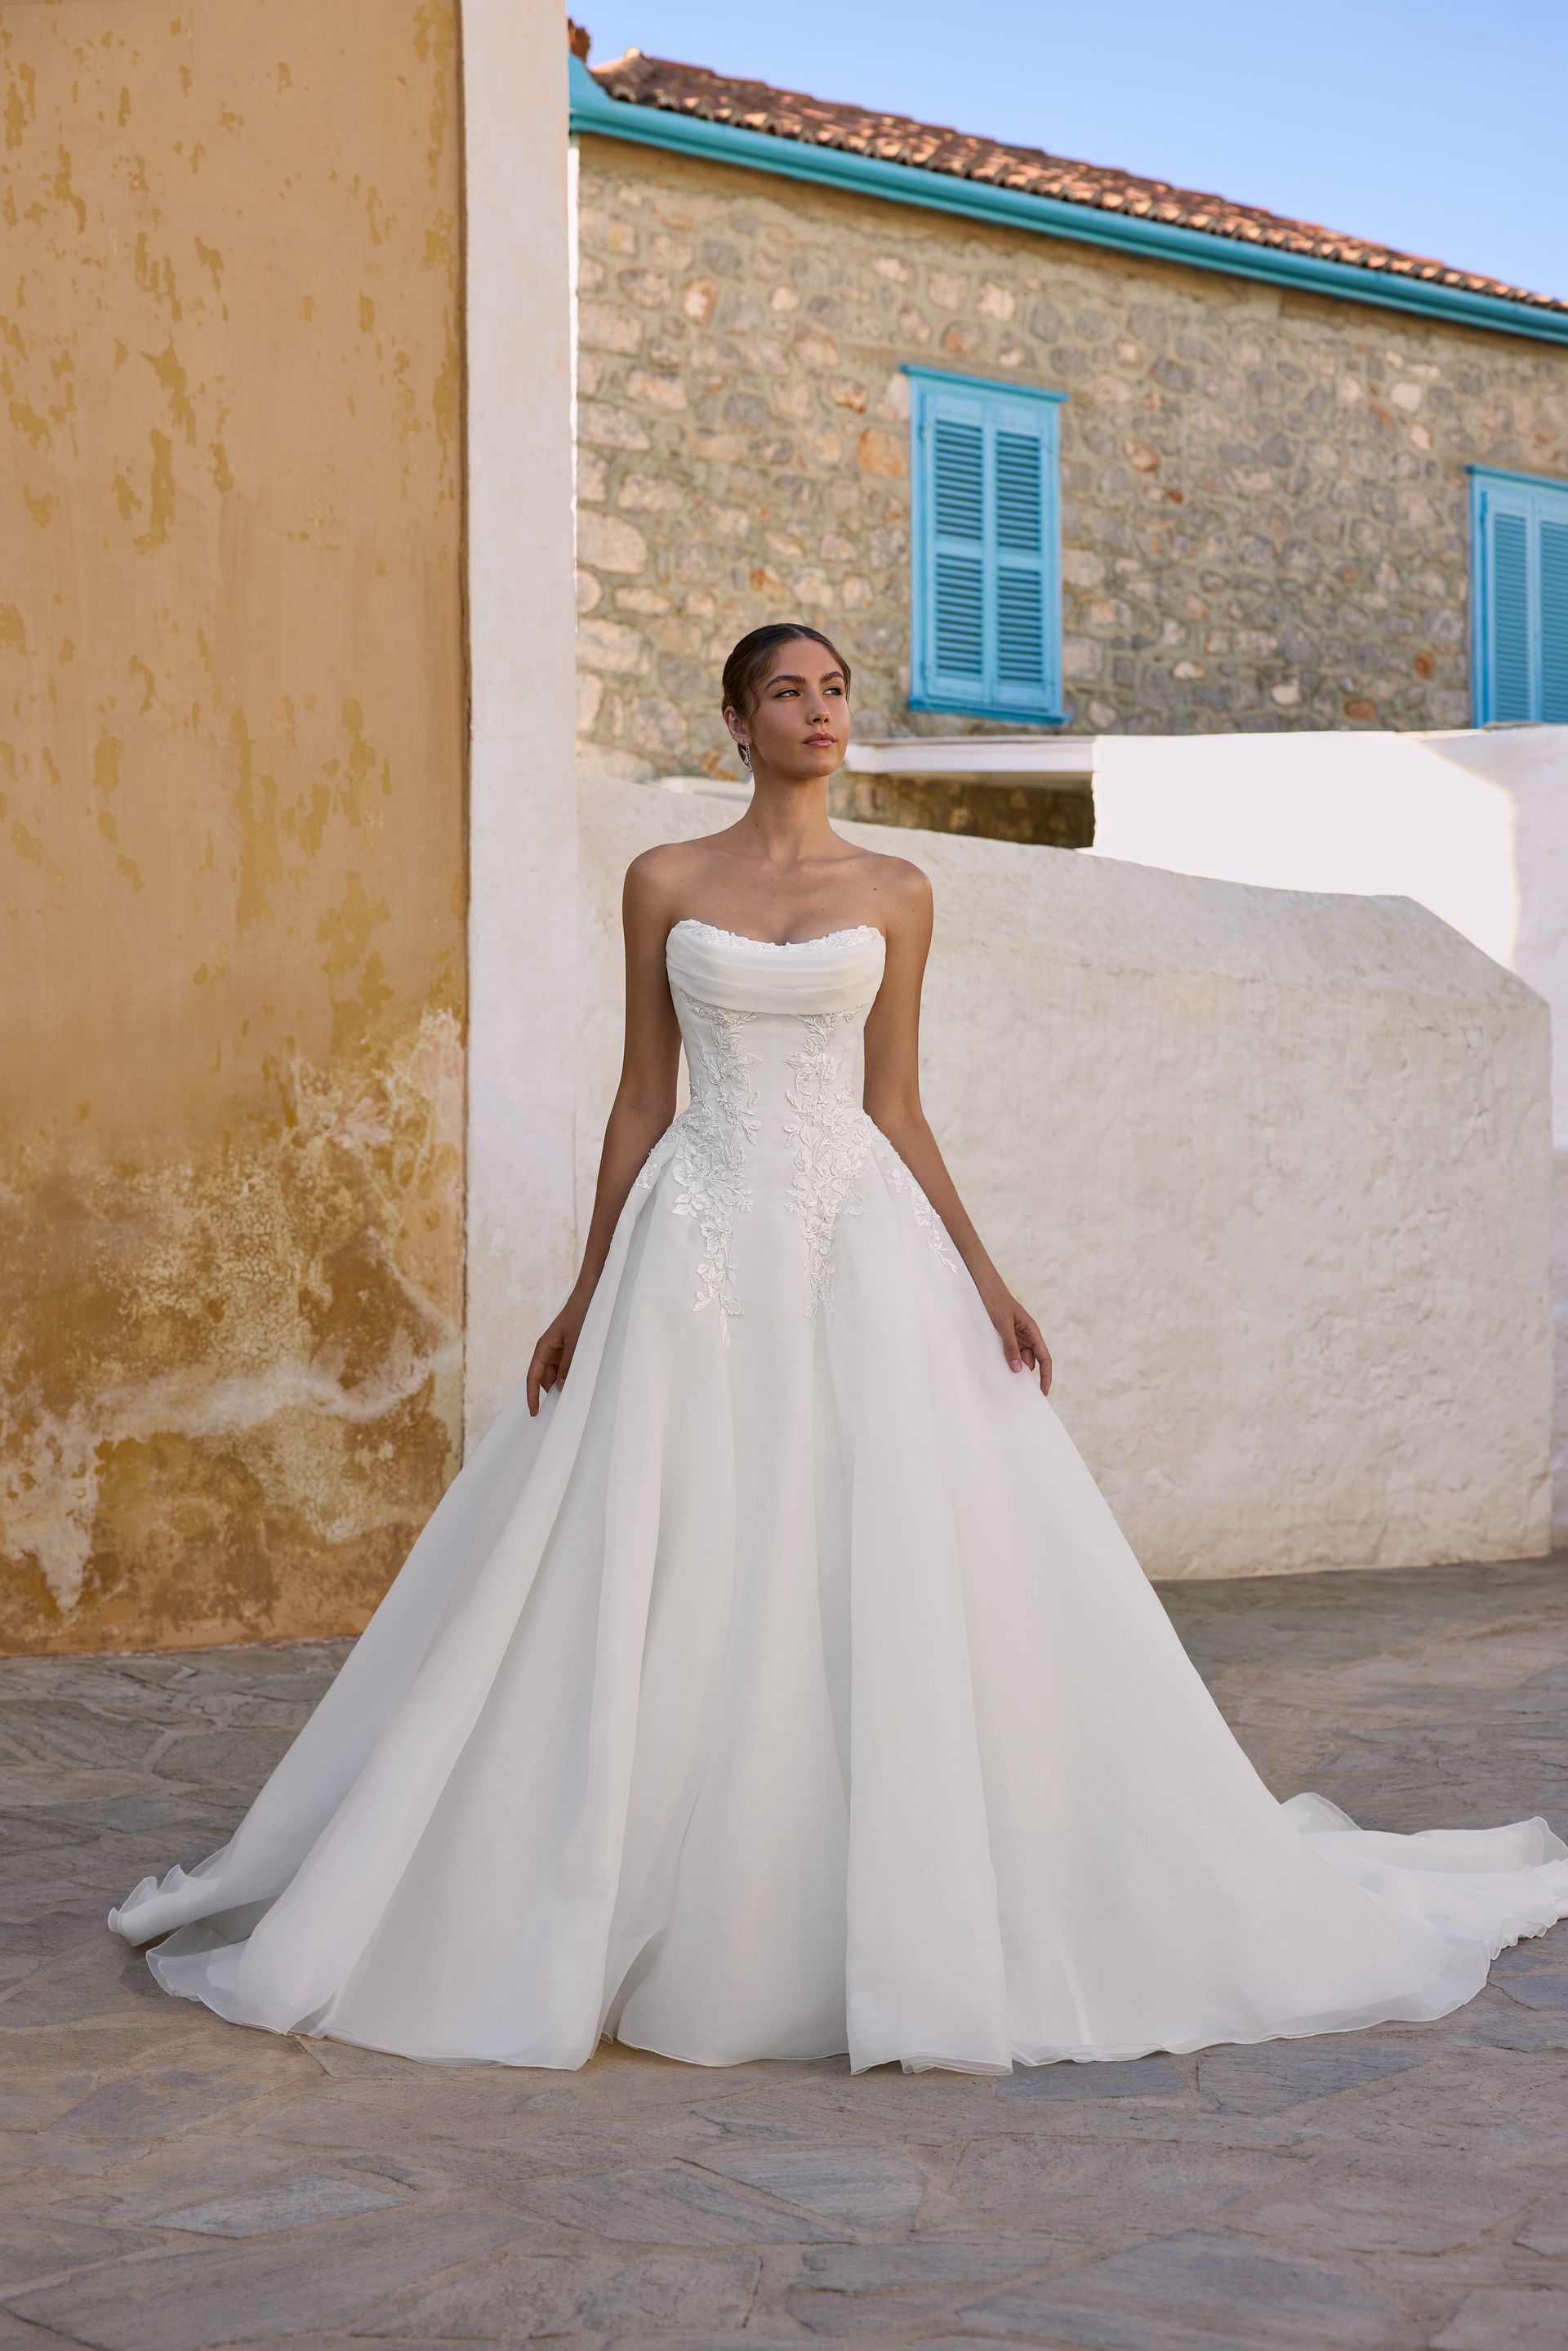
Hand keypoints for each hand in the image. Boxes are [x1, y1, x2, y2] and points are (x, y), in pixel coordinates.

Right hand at [526, 1291, 589, 1416]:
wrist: (591, 1295)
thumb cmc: (581, 1315)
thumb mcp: (576, 1342)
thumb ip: (568, 1366)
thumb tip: (561, 1388)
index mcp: (543, 1348)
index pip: (533, 1377)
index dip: (532, 1396)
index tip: (535, 1413)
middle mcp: (548, 1350)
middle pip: (545, 1378)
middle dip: (551, 1393)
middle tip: (562, 1410)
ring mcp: (559, 1350)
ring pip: (557, 1374)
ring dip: (563, 1384)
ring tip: (574, 1397)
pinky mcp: (570, 1349)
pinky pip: (567, 1367)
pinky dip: (571, 1376)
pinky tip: (580, 1382)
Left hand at [982, 1287, 1051, 1392]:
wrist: (985, 1287)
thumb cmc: (997, 1302)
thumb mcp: (1003, 1324)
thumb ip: (1010, 1345)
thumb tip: (1017, 1368)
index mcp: (1033, 1331)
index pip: (1044, 1358)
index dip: (1046, 1375)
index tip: (1043, 1391)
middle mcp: (1027, 1336)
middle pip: (1031, 1361)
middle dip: (1025, 1374)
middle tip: (1016, 1389)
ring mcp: (1016, 1337)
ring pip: (1018, 1358)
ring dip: (1013, 1366)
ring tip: (1003, 1376)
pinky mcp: (1005, 1336)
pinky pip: (1008, 1352)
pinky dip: (1005, 1360)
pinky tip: (997, 1366)